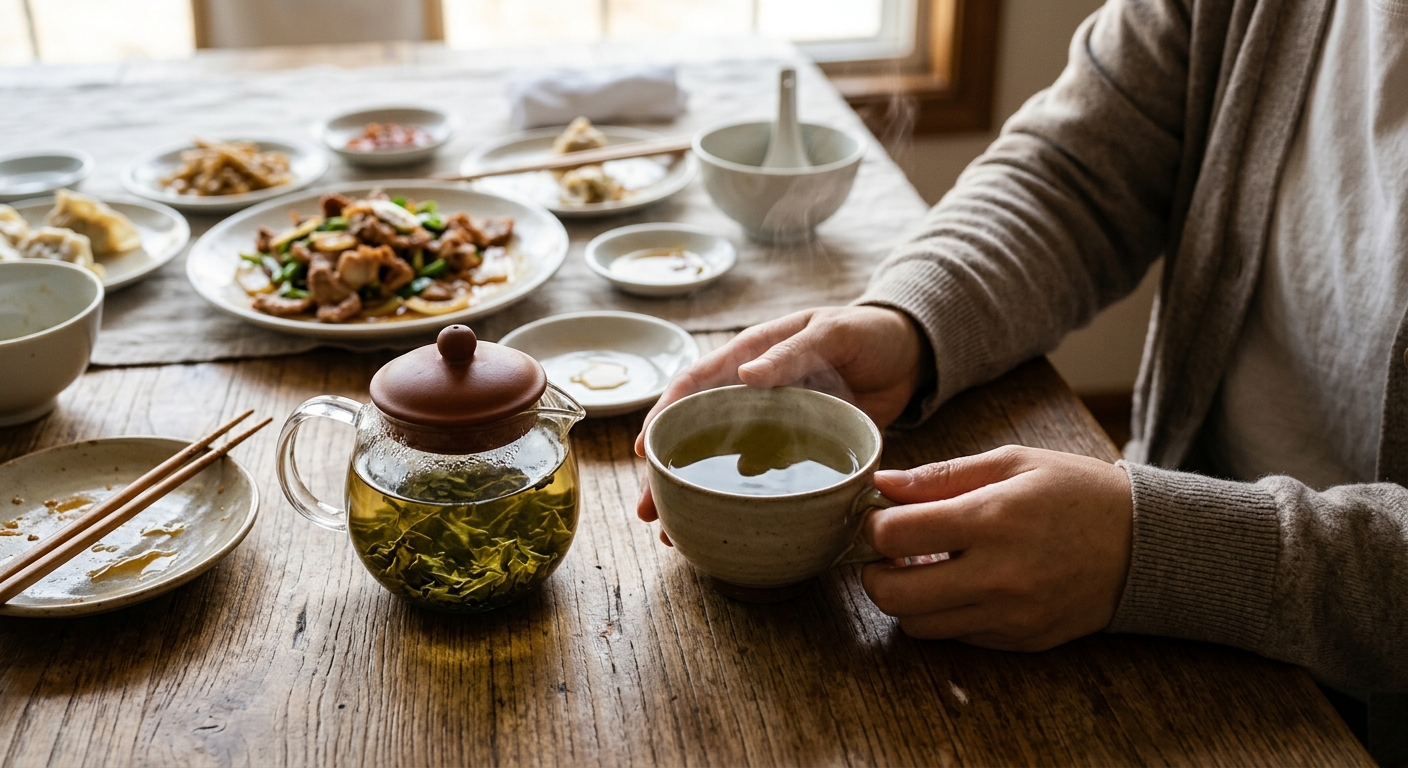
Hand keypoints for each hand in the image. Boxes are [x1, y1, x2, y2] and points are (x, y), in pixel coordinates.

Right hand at [634, 306, 933, 531]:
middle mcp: (751, 396)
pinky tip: (721, 531)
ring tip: (672, 534)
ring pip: (720, 464)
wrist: (911, 356)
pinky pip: (761, 481)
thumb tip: (745, 375)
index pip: (692, 386)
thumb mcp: (832, 333)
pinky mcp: (797, 452)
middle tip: (647, 512)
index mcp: (749, 358)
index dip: (662, 417)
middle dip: (665, 473)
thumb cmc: (867, 331)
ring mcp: (771, 427)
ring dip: (693, 497)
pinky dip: (739, 504)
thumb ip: (792, 353)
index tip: (645, 450)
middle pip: (694, 435)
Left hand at [861, 445, 1132, 650]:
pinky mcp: (1021, 641)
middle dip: (874, 572)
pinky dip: (945, 614)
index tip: (880, 516)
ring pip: (918, 625)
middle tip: (888, 553)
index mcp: (991, 520)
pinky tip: (961, 584)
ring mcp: (1010, 616)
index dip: (873, 524)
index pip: (893, 535)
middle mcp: (997, 576)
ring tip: (925, 568)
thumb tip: (884, 483)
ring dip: (907, 598)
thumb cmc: (1077, 492)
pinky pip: (957, 637)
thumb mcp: (1013, 462)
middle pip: (893, 595)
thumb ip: (942, 475)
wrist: (1146, 544)